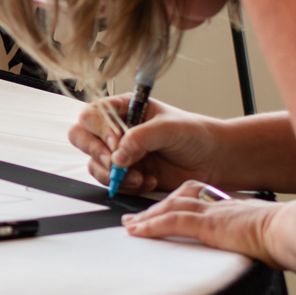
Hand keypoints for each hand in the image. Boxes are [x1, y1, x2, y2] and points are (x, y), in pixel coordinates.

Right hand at [68, 93, 226, 194]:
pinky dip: (125, 186)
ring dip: (113, 174)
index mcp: (122, 109)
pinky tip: (148, 182)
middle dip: (97, 152)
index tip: (118, 142)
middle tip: (116, 163)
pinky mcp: (124, 174)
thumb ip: (141, 138)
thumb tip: (117, 156)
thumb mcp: (168, 128)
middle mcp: (115, 130)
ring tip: (140, 177)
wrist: (214, 160)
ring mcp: (118, 153)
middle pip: (81, 137)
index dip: (100, 129)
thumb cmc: (194, 135)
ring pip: (93, 163)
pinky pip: (109, 182)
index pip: (93, 115)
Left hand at [124, 180, 281, 265]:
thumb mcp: (275, 238)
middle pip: (181, 200)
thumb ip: (263, 242)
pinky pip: (174, 221)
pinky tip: (138, 231)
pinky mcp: (211, 224)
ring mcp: (216, 213)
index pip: (200, 201)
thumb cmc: (295, 239)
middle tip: (136, 218)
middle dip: (156, 208)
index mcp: (236, 209)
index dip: (178, 203)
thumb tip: (269, 254)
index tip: (165, 211)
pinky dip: (152, 225)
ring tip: (131, 225)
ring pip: (172, 208)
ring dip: (148, 217)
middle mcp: (223, 206)